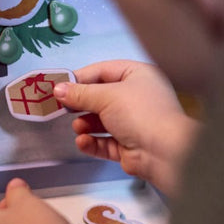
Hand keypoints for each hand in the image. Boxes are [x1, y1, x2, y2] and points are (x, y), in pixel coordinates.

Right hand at [54, 60, 198, 195]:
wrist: (165, 153)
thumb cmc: (141, 114)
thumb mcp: (106, 96)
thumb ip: (80, 93)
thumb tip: (57, 89)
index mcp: (138, 76)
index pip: (103, 71)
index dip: (80, 78)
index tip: (59, 86)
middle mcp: (137, 97)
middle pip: (101, 97)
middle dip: (81, 103)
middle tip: (62, 107)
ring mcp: (134, 122)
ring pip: (101, 121)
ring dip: (86, 124)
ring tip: (78, 127)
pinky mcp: (130, 145)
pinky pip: (105, 141)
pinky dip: (93, 142)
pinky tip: (83, 141)